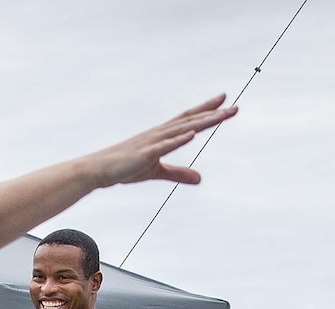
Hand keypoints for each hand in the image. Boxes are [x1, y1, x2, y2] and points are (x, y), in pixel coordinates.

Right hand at [88, 97, 239, 187]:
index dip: (208, 111)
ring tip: (221, 116)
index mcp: (163, 135)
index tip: (226, 103)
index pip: (189, 120)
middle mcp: (160, 133)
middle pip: (191, 120)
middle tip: (235, 107)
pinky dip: (178, 139)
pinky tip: (192, 134)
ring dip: (201, 123)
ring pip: (182, 129)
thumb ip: (179, 173)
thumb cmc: (125, 168)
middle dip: (213, 114)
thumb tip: (200, 179)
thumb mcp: (156, 172)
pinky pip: (164, 146)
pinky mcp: (144, 154)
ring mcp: (152, 141)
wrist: (99, 170)